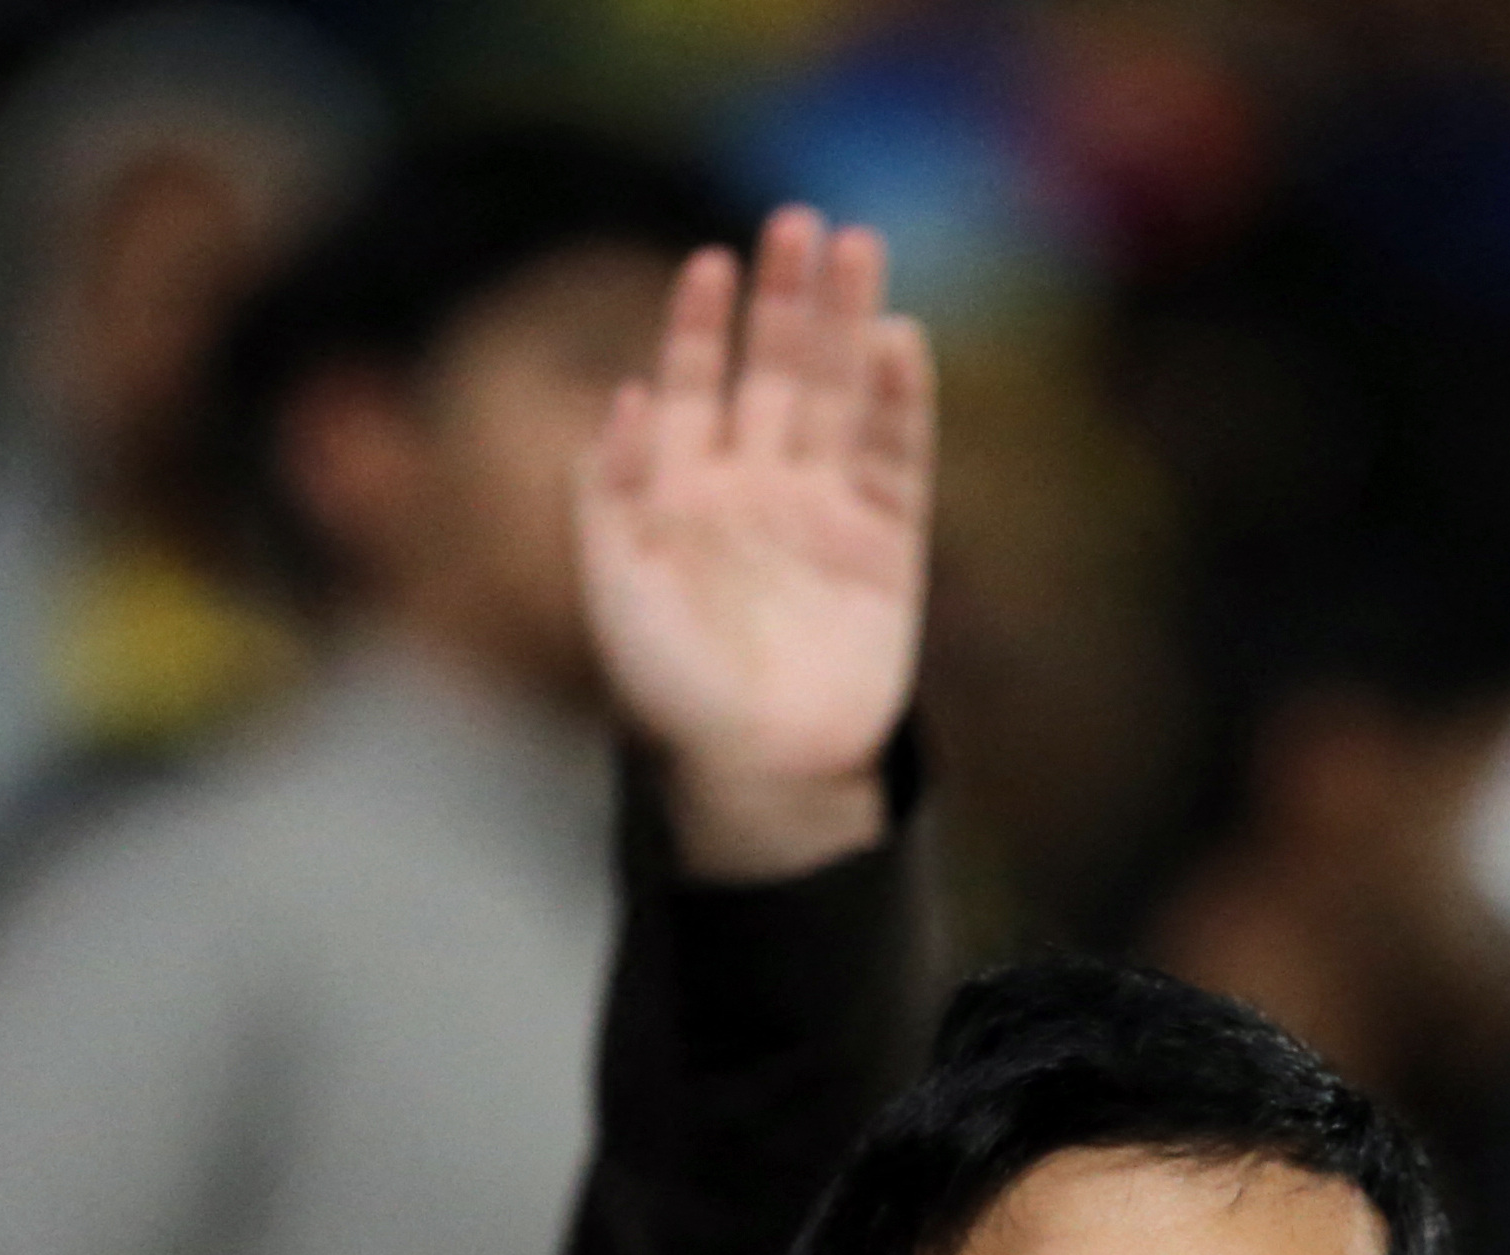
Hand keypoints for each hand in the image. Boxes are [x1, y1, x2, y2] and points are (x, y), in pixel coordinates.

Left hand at [578, 206, 932, 882]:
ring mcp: (824, 516)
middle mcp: (755, 491)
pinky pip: (897, 462)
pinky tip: (897, 345)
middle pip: (775, 372)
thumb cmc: (670, 695)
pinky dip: (899, 404)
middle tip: (799, 222)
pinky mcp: (887, 551)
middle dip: (785, 299)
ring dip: (848, 325)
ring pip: (840, 398)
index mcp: (682, 493)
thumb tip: (621, 395)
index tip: (709, 263)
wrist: (755, 778)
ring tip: (859, 248)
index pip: (691, 385)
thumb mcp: (613, 589)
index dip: (697, 325)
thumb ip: (610, 492)